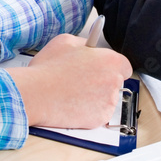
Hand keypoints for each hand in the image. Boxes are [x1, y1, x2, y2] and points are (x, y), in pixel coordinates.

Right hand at [8, 34, 132, 128]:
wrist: (36, 94)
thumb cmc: (49, 69)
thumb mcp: (66, 41)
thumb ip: (84, 43)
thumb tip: (89, 46)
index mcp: (110, 60)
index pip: (123, 65)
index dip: (110, 66)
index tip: (101, 67)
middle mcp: (113, 81)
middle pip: (115, 82)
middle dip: (102, 81)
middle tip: (82, 80)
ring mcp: (108, 102)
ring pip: (107, 99)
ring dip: (95, 96)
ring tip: (74, 92)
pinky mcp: (99, 119)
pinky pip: (98, 113)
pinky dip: (89, 111)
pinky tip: (74, 104)